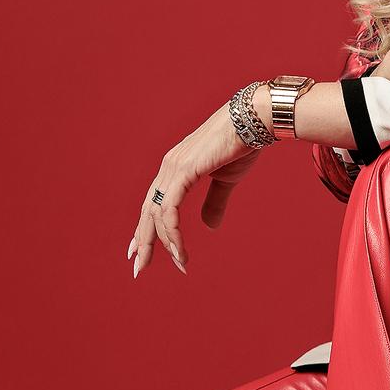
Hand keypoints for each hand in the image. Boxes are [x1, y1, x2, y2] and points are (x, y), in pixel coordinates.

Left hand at [128, 103, 263, 277]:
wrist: (252, 121)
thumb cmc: (241, 146)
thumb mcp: (226, 180)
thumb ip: (215, 203)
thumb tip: (208, 226)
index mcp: (175, 169)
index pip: (152, 204)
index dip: (144, 229)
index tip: (137, 251)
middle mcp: (168, 168)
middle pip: (147, 211)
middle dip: (143, 242)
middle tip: (138, 269)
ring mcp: (173, 168)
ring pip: (156, 214)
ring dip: (164, 243)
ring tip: (178, 265)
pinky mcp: (183, 171)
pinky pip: (169, 209)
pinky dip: (172, 233)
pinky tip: (179, 251)